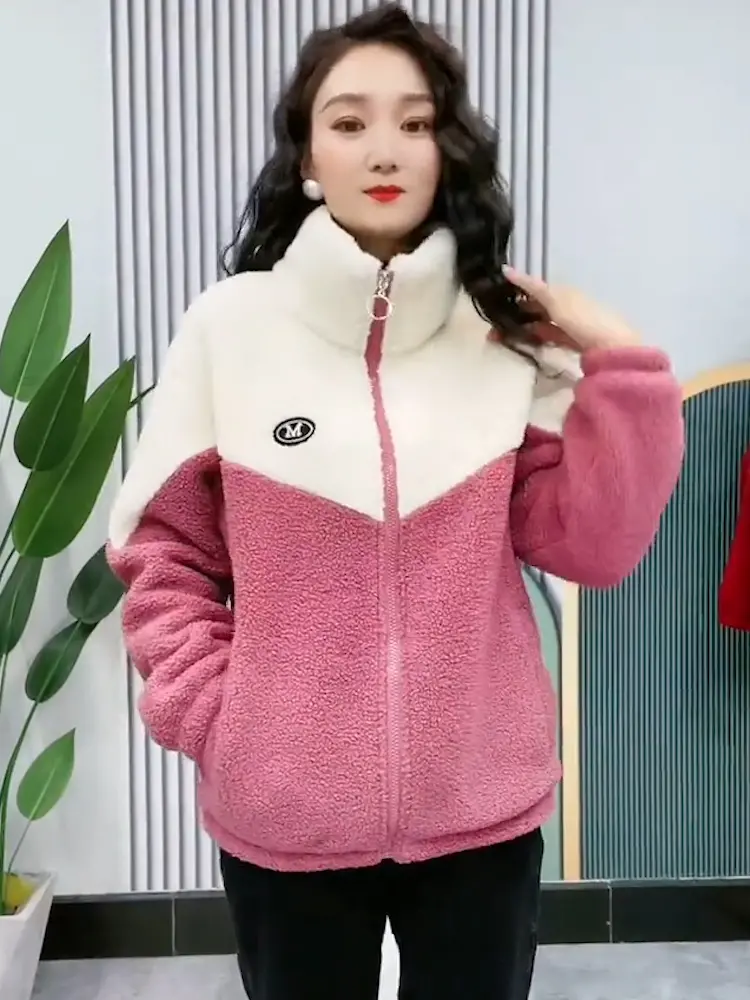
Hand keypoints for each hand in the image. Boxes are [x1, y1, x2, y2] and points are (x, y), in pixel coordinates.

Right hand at [502, 265, 641, 352]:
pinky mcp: (576, 344)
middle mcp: (570, 305)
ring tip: (503, 339)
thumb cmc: (582, 319)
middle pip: (540, 309)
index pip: (537, 289)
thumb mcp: (555, 299)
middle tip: (495, 329)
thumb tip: (506, 270)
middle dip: (517, 316)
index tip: (497, 302)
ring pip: (543, 325)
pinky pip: (552, 339)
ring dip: (524, 330)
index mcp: (565, 291)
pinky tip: (527, 344)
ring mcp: (574, 326)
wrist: (612, 347)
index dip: (518, 293)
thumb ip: (532, 287)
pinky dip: (539, 340)